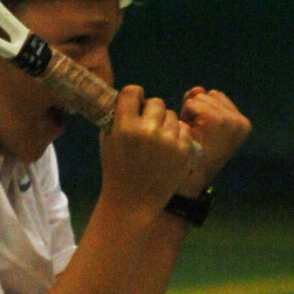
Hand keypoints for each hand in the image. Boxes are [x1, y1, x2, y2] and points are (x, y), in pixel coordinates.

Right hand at [98, 84, 196, 221]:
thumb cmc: (116, 170)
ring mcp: (169, 141)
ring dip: (165, 124)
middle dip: (152, 112)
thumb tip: (128, 98)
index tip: (136, 104)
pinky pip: (184, 130)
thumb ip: (117, 117)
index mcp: (125, 126)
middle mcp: (149, 130)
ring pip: (172, 115)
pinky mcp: (185, 150)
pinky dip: (177, 137)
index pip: (133, 91)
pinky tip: (168, 150)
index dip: (135, 96)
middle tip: (147, 126)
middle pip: (157, 102)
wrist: (133, 202)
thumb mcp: (107, 141)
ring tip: (157, 142)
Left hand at [174, 87, 251, 193]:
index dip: (201, 111)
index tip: (202, 133)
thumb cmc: (193, 151)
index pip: (215, 96)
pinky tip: (190, 134)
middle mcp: (241, 122)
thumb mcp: (198, 122)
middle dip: (196, 110)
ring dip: (189, 114)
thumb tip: (197, 89)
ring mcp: (231, 122)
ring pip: (200, 97)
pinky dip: (186, 116)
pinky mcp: (218, 122)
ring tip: (193, 135)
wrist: (188, 178)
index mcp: (243, 123)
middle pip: (208, 94)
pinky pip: (193, 104)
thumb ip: (198, 102)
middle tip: (196, 135)